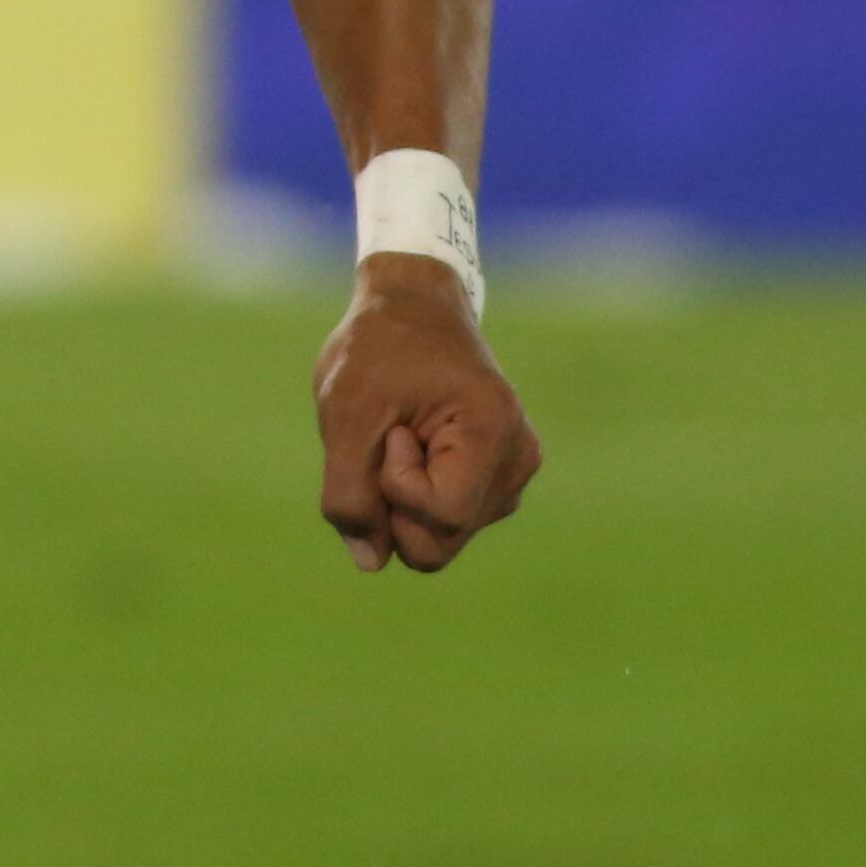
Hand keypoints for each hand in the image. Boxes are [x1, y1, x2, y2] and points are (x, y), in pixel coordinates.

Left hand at [315, 254, 539, 574]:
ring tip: (405, 432)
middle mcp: (518, 461)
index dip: (396, 489)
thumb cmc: (379, 348)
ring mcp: (514, 472)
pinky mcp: (500, 477)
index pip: (439, 519)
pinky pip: (447, 518)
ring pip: (441, 535)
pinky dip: (418, 492)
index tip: (391, 431)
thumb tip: (370, 562)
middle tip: (390, 437)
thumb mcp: (347, 412)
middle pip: (441, 541)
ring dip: (404, 497)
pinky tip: (417, 442)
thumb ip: (350, 494)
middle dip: (396, 504)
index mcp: (494, 435)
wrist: (413, 304)